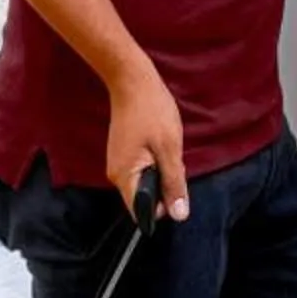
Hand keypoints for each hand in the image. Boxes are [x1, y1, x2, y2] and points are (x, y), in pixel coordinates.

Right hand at [106, 64, 189, 221]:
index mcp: (125, 177)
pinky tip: (158, 141)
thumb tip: (179, 215)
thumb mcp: (170, 150)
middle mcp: (116, 176)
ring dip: (161, 170)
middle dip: (165, 184)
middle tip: (171, 156)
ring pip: (146, 181)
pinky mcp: (122, 154)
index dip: (163, 206)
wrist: (132, 82)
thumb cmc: (152, 112)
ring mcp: (118, 164)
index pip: (142, 213)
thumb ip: (173, 184)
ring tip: (164, 145)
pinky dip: (155, 161)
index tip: (174, 183)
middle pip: (146, 197)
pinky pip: (142, 169)